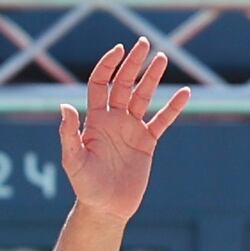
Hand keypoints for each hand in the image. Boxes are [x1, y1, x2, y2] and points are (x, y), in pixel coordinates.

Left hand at [56, 39, 186, 218]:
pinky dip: (173, 108)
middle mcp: (114, 119)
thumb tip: (64, 106)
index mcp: (95, 119)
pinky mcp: (147, 142)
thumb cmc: (85, 185)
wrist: (106, 208)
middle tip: (144, 43)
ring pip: (143, 97)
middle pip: (124, 84)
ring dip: (152, 78)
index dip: (108, 65)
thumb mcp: (73, 160)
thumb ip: (69, 133)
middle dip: (133, 63)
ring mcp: (131, 129)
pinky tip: (185, 93)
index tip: (119, 50)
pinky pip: (162, 121)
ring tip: (162, 58)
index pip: (101, 83)